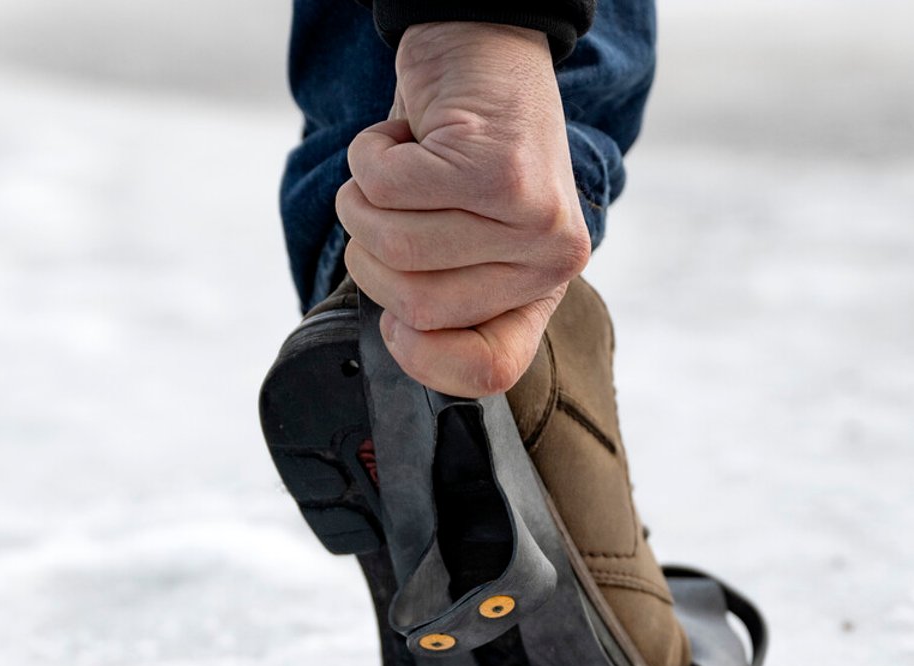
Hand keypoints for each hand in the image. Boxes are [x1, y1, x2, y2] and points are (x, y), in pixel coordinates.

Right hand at [337, 22, 590, 397]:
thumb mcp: (464, 234)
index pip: (489, 371)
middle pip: (415, 307)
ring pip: (392, 246)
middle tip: (393, 206)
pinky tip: (401, 135)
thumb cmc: (461, 147)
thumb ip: (447, 295)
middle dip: (373, 252)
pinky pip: (385, 190)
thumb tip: (403, 342)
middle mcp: (551, 260)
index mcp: (540, 288)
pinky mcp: (495, 168)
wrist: (485, 46)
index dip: (422, 358)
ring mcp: (530, 216)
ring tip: (394, 167)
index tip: (396, 324)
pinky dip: (368, 157)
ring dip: (363, 199)